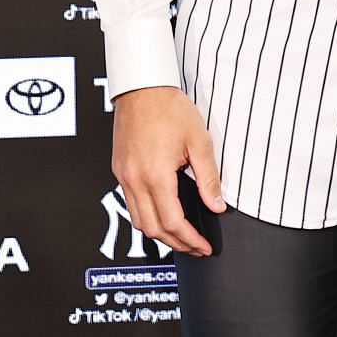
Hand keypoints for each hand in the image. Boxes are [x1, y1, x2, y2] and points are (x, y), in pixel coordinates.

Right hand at [111, 86, 226, 256]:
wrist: (142, 88)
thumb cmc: (170, 109)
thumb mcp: (199, 142)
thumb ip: (209, 178)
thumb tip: (217, 205)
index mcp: (156, 176)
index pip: (173, 222)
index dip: (190, 239)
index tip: (204, 246)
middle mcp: (135, 180)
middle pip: (153, 229)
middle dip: (176, 243)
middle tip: (195, 248)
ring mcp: (123, 176)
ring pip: (138, 220)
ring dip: (159, 234)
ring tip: (181, 237)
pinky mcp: (119, 170)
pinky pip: (131, 204)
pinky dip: (147, 217)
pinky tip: (162, 214)